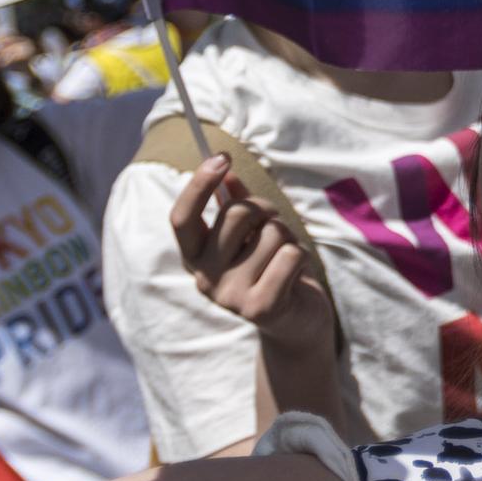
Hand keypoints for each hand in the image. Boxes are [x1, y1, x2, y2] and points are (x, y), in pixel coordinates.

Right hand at [171, 156, 340, 378]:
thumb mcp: (251, 235)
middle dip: (266, 210)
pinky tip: (294, 276)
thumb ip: (236, 205)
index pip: (182, 217)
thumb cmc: (272, 269)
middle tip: (273, 227)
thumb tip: (226, 172)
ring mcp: (228, 296)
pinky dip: (300, 257)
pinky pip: (289, 254)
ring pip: (270, 232)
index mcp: (195, 257)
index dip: (198, 184)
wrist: (296, 324)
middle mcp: (203, 278)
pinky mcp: (259, 308)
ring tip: (284, 260)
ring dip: (287, 238)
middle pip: (236, 213)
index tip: (222, 156)